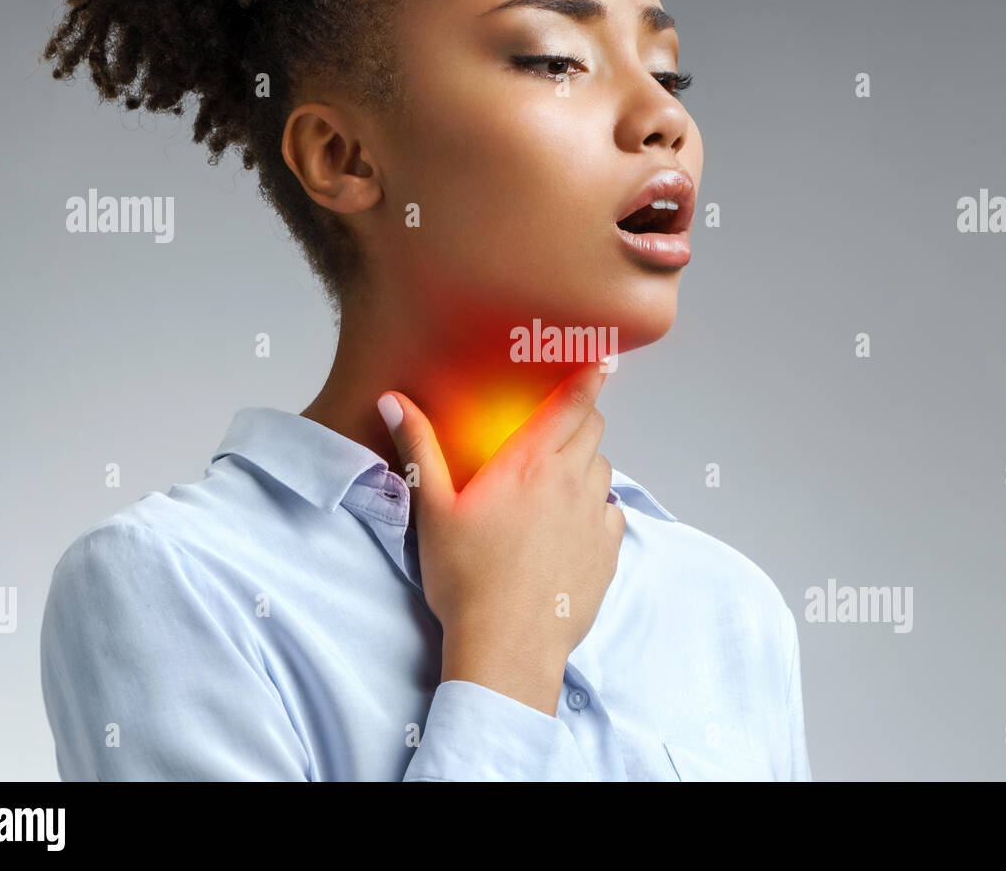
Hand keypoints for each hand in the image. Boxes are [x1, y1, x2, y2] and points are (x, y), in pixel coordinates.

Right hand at [377, 361, 624, 715]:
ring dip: (586, 466)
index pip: (571, 403)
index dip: (589, 376)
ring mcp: (593, 516)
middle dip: (580, 420)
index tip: (601, 360)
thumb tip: (393, 400)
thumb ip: (418, 447)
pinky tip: (571, 527)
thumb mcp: (432, 509)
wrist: (506, 645)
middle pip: (593, 430)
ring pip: (603, 469)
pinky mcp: (609, 551)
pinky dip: (597, 509)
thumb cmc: (464, 579)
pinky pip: (612, 513)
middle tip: (557, 430)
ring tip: (556, 484)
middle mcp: (570, 481)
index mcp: (528, 463)